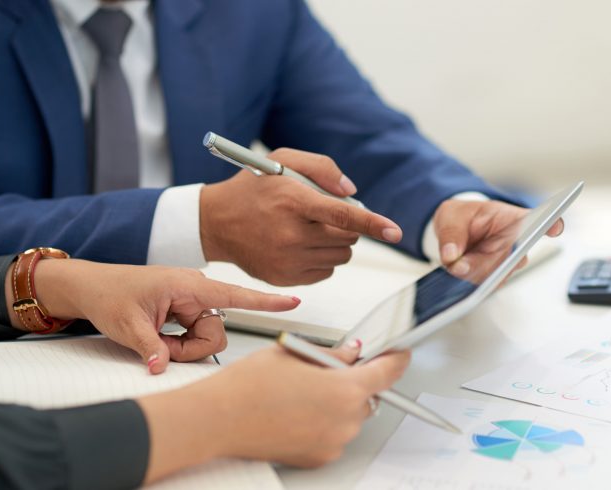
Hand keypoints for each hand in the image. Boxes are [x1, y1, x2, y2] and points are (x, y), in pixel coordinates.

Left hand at [6, 260, 299, 373]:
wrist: (90, 287)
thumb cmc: (108, 294)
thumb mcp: (127, 325)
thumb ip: (151, 347)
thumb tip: (164, 367)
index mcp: (187, 285)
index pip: (234, 295)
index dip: (265, 301)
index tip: (293, 301)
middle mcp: (195, 291)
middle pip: (215, 331)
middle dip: (191, 348)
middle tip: (160, 350)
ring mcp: (190, 302)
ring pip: (205, 337)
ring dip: (182, 347)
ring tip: (153, 340)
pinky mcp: (185, 311)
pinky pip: (193, 335)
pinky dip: (177, 343)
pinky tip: (158, 336)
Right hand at [137, 342, 410, 482]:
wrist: (218, 419)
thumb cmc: (248, 385)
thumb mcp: (294, 353)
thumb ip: (332, 354)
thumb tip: (351, 353)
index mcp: (344, 388)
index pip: (387, 372)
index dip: (396, 360)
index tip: (399, 355)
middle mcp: (345, 419)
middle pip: (367, 395)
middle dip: (354, 380)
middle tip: (326, 369)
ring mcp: (333, 441)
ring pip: (350, 416)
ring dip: (337, 402)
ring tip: (301, 391)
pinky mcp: (319, 457)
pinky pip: (334, 433)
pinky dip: (324, 421)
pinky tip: (296, 410)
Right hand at [200, 148, 402, 285]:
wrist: (216, 222)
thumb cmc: (252, 188)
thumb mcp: (283, 160)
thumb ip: (322, 168)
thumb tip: (351, 191)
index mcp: (293, 201)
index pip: (343, 215)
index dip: (372, 223)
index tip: (395, 232)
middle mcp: (290, 234)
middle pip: (347, 238)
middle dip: (348, 227)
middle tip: (325, 215)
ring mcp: (287, 260)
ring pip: (340, 257)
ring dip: (336, 243)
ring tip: (309, 228)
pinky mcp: (285, 278)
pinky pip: (325, 272)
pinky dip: (322, 258)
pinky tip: (300, 244)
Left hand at [433, 200, 564, 281]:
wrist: (455, 230)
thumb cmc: (461, 217)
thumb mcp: (451, 216)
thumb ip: (452, 234)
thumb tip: (452, 256)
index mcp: (511, 219)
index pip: (537, 220)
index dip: (550, 224)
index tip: (555, 227)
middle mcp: (515, 242)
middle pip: (514, 257)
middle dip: (486, 263)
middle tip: (461, 263)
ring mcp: (507, 261)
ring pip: (499, 275)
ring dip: (475, 272)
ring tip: (457, 264)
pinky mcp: (495, 276)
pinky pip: (488, 284)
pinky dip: (471, 280)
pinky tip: (460, 271)